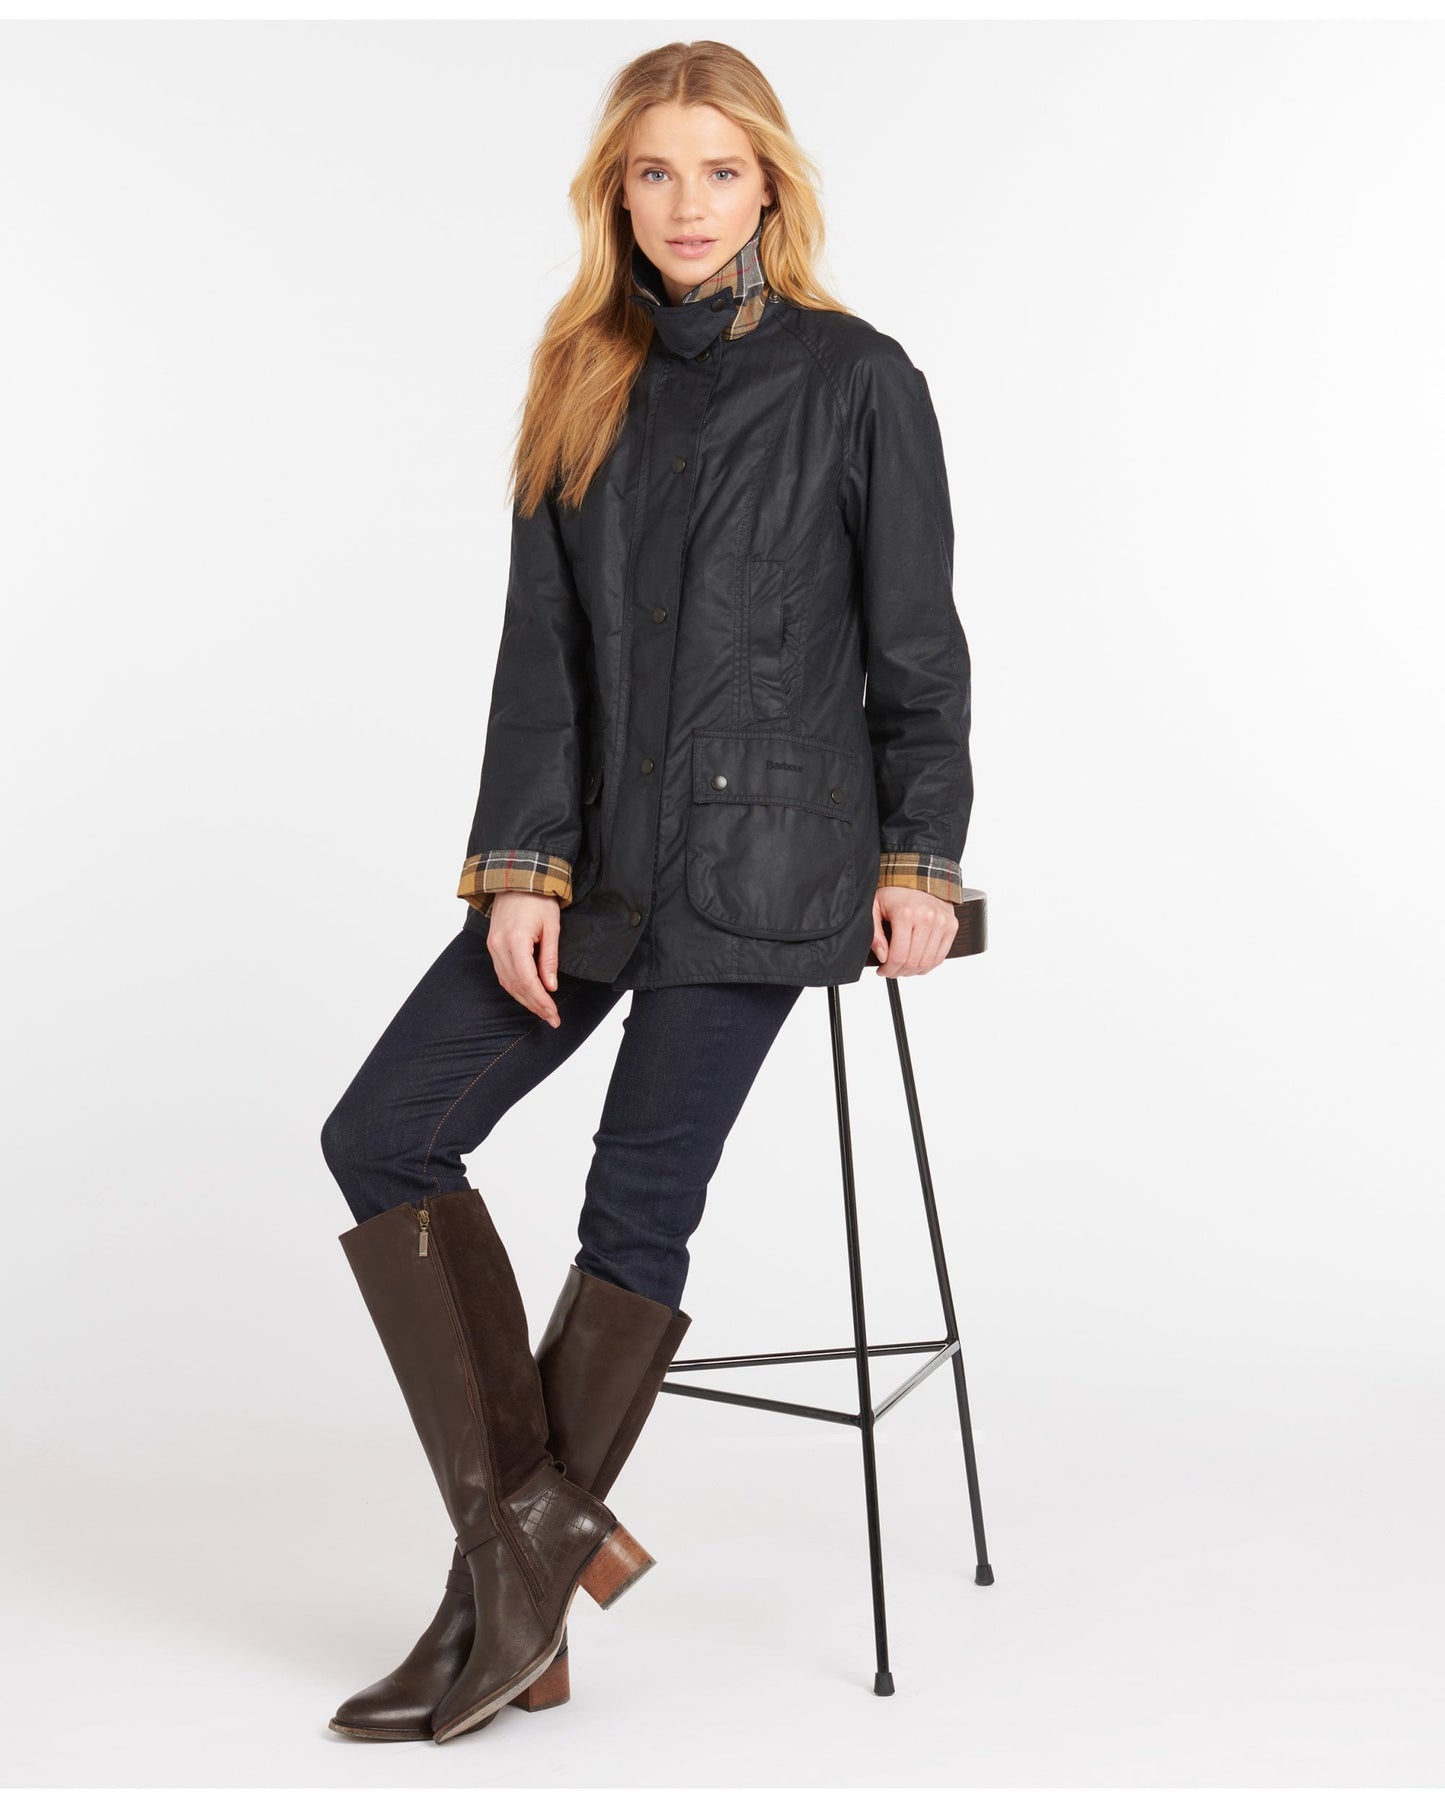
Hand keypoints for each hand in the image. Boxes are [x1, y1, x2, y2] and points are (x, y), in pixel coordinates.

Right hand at [486, 892, 562, 1026]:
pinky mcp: (492, 946)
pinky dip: (515, 988)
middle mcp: (499, 946)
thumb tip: (551, 986)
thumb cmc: (538, 900)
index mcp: (515, 940)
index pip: (527, 980)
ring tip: (543, 1011)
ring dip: (524, 999)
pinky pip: (502, 974)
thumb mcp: (552, 927)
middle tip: (552, 1018)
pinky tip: (528, 995)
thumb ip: (550, 958)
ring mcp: (493, 947)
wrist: (517, 880)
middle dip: (534, 1005)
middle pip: (516, 985)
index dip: (540, 1000)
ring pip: (507, 983)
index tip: (553, 1013)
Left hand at [870, 886, 955, 977]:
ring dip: (913, 972)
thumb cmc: (895, 892)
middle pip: (914, 961)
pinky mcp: (952, 926)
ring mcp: (942, 922)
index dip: (888, 969)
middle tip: (891, 972)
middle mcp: (927, 918)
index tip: (882, 971)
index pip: (899, 955)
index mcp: (906, 914)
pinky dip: (928, 965)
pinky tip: (917, 964)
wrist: (920, 875)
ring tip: (902, 968)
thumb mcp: (875, 907)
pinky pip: (940, 956)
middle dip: (899, 972)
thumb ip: (874, 933)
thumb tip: (883, 957)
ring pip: (928, 962)